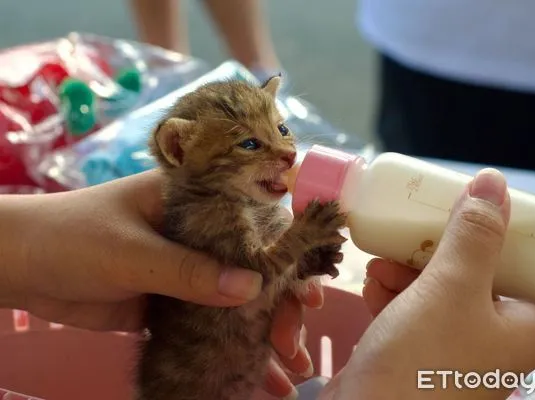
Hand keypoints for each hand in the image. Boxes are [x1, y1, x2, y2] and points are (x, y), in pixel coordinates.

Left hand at [0, 169, 317, 397]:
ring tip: (287, 363)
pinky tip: (254, 370)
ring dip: (261, 327)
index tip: (308, 282)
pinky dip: (231, 344)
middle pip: (253, 264)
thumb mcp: (131, 252)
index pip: (254, 217)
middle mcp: (197, 233)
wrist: (18, 268)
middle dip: (279, 299)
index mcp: (192, 202)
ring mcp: (185, 268)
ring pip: (235, 296)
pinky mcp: (170, 301)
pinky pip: (209, 322)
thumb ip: (190, 271)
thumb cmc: (72, 237)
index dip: (288, 247)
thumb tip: (253, 290)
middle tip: (295, 334)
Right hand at [320, 168, 534, 399]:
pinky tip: (373, 284)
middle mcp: (499, 343)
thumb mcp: (452, 288)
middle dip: (452, 251)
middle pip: (492, 280)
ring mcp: (457, 351)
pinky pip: (416, 313)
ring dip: (414, 270)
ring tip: (384, 260)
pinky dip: (397, 295)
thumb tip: (495, 183)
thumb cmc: (423, 359)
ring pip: (447, 293)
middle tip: (432, 226)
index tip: (506, 224)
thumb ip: (474, 236)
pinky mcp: (421, 356)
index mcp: (530, 332)